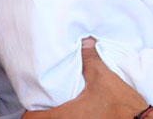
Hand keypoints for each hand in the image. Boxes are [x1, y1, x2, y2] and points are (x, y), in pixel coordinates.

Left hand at [21, 38, 147, 118]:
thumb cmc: (121, 106)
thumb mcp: (103, 77)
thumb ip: (89, 59)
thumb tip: (84, 42)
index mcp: (64, 116)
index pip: (30, 118)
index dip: (30, 110)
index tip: (34, 101)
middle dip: (44, 112)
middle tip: (46, 102)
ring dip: (58, 115)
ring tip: (62, 106)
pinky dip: (72, 117)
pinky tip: (81, 112)